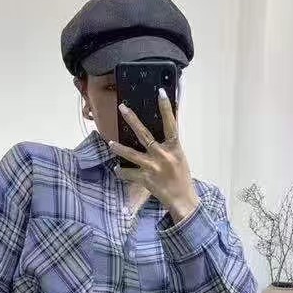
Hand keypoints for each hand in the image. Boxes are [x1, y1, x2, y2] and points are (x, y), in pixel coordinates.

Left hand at [109, 89, 200, 222]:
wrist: (182, 199)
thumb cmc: (182, 177)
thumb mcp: (179, 157)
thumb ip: (171, 143)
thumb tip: (167, 127)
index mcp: (174, 148)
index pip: (171, 124)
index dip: (166, 108)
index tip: (160, 93)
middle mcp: (163, 155)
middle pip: (145, 135)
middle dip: (132, 120)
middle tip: (122, 108)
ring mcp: (153, 168)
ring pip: (132, 155)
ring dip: (120, 148)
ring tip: (110, 143)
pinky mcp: (145, 179)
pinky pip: (129, 174)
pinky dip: (122, 172)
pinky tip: (116, 169)